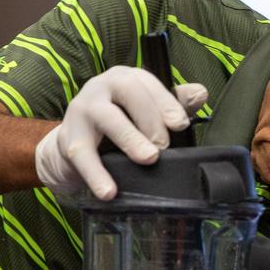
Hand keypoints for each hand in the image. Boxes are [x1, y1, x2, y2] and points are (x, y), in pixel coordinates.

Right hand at [34, 66, 207, 198]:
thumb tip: (201, 93)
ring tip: (149, 159)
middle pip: (128, 92)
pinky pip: (83, 155)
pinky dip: (96, 174)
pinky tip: (109, 191)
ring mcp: (81, 109)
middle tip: (164, 146)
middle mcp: (101, 86)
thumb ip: (175, 103)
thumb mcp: (147, 113)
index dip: (166, 102)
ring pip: (107, 118)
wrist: (72, 148)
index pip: (147, 82)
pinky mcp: (68, 138)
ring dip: (130, 139)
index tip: (180, 125)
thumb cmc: (119, 124)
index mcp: (124, 78)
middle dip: (151, 119)